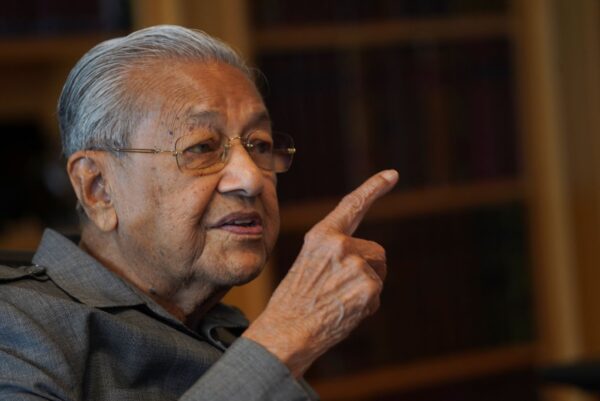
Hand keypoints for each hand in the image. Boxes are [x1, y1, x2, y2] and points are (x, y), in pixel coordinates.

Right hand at [243, 169, 398, 376]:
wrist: (286, 332)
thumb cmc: (294, 301)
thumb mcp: (308, 264)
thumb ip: (334, 254)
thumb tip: (365, 261)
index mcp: (321, 236)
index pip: (352, 206)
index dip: (374, 188)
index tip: (393, 174)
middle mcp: (340, 245)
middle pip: (375, 251)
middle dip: (368, 268)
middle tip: (340, 289)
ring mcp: (356, 266)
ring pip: (378, 274)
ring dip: (366, 287)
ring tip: (337, 300)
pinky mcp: (369, 288)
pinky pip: (377, 294)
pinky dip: (366, 306)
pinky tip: (343, 312)